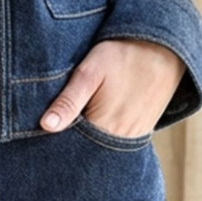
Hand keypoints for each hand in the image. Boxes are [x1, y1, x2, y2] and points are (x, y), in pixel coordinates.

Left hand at [40, 38, 183, 138]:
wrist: (161, 47)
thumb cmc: (122, 55)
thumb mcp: (89, 73)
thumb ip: (68, 102)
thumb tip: (46, 126)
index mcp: (105, 127)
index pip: (72, 149)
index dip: (55, 144)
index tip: (41, 136)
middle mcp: (121, 139)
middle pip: (87, 153)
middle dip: (70, 146)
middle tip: (53, 132)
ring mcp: (134, 137)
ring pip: (101, 150)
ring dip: (86, 142)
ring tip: (73, 127)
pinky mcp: (141, 130)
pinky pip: (116, 142)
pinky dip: (101, 137)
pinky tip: (92, 124)